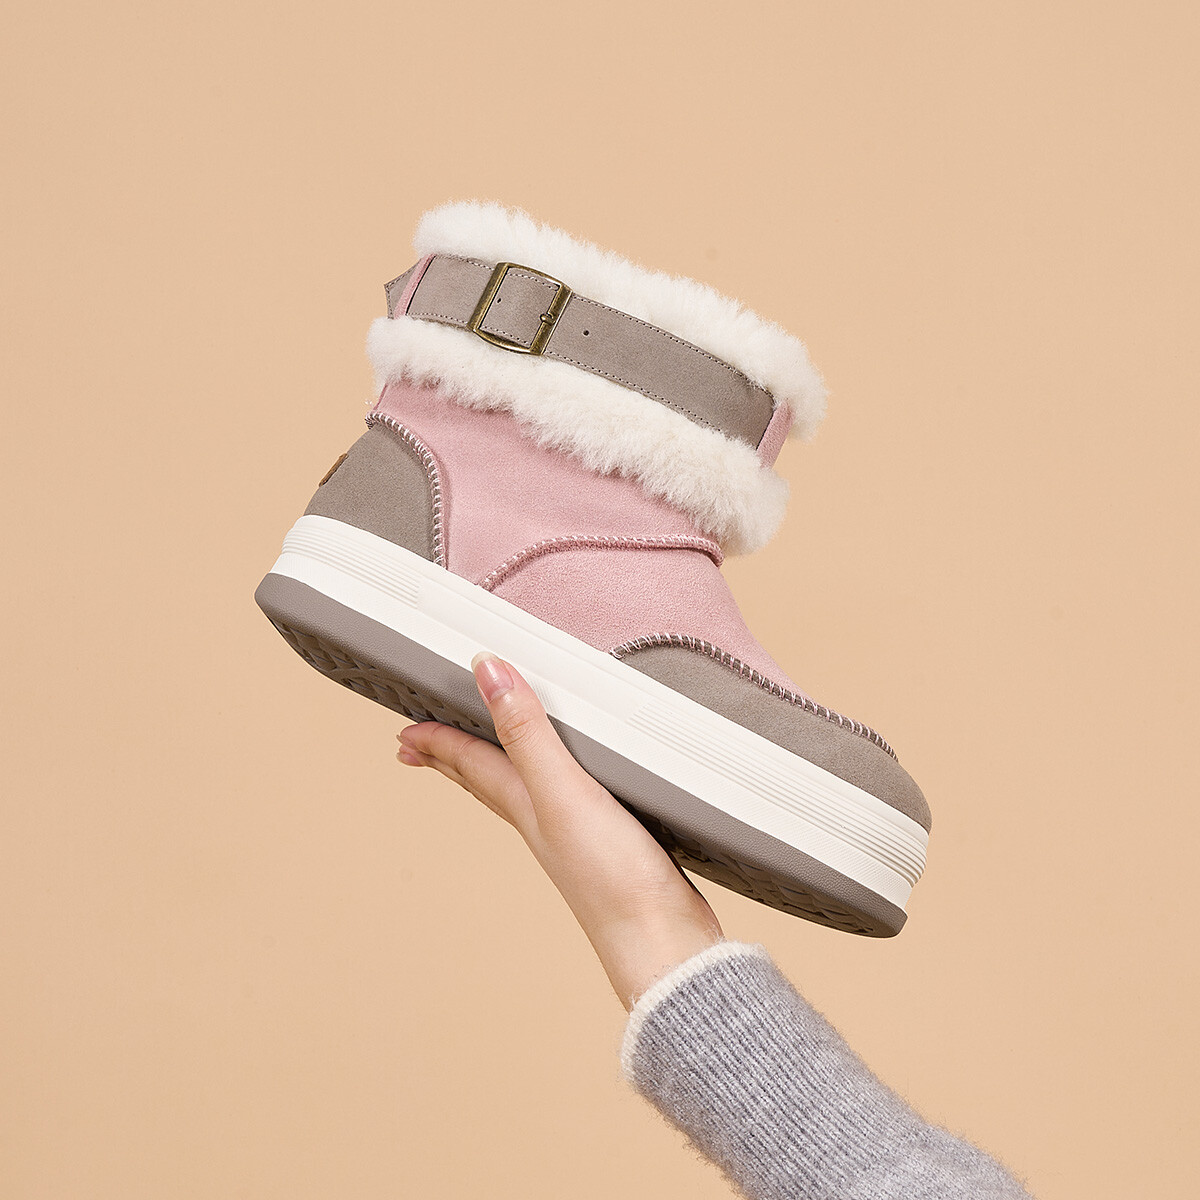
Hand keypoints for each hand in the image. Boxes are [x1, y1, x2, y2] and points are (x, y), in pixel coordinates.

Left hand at [395, 651, 723, 1009]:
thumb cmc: (613, 880)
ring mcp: (573, 838)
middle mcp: (541, 822)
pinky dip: (548, 792)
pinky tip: (564, 797)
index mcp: (526, 805)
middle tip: (418, 750)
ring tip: (478, 765)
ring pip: (520, 797)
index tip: (407, 729)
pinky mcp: (608, 848)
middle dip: (450, 762)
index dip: (438, 741)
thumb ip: (528, 732)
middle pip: (484, 784)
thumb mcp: (564, 791)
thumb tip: (490, 676)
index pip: (471, 764)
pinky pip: (562, 808)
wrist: (661, 944)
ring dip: (492, 776)